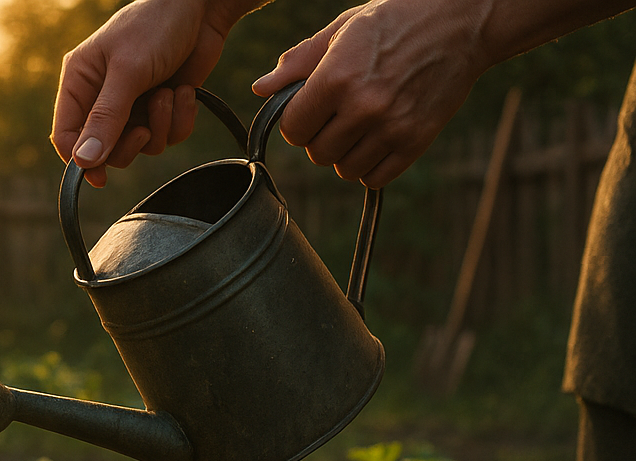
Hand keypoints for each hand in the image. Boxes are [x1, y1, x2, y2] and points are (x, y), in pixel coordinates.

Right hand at [52, 0, 250, 185]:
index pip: (66, 135)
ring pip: (139, 146)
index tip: (100, 176)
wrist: (204, 8)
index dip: (80, 160)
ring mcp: (133, 103)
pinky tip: (185, 92)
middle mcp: (102, 95)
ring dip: (160, 126)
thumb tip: (83, 161)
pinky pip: (166, 136)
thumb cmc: (157, 26)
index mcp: (80, 81)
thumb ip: (106, 118)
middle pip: (104, 149)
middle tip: (144, 129)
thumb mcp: (128, 71)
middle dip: (129, 143)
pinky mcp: (161, 106)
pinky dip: (179, 120)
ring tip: (168, 94)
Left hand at [252, 0, 492, 187]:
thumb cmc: (395, 20)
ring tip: (359, 127)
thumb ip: (299, 62)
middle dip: (320, 138)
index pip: (293, 129)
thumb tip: (260, 89)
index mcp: (337, 77)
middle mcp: (363, 106)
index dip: (297, 122)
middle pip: (317, 153)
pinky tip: (376, 141)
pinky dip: (370, 167)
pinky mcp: (416, 141)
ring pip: (344, 170)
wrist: (462, 21)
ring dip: (344, 154)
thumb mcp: (342, 30)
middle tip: (337, 116)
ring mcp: (391, 127)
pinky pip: (375, 177)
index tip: (310, 110)